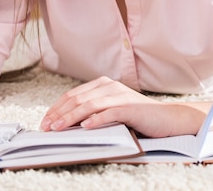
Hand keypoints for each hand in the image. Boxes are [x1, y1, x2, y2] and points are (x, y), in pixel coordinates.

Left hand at [40, 76, 206, 137]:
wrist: (167, 118)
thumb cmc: (137, 117)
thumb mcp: (111, 110)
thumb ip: (94, 110)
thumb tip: (67, 122)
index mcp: (103, 85)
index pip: (73, 95)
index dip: (56, 107)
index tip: (44, 121)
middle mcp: (109, 87)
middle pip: (77, 99)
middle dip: (58, 113)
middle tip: (45, 127)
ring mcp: (120, 96)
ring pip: (89, 105)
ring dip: (71, 117)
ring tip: (58, 128)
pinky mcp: (130, 107)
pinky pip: (109, 112)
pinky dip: (96, 119)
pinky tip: (85, 127)